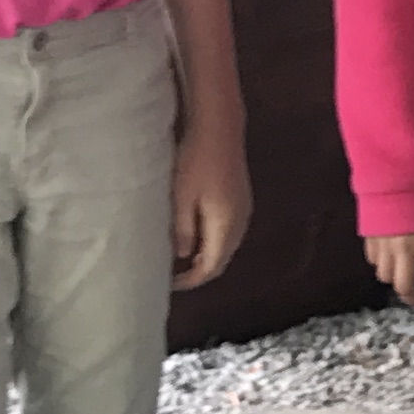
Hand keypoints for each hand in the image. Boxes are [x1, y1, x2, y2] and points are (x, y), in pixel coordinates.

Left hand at [171, 130, 250, 287]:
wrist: (219, 129)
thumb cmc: (195, 161)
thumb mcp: (181, 198)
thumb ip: (183, 230)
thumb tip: (182, 256)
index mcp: (225, 226)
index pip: (211, 266)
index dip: (191, 280)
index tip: (169, 284)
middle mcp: (240, 223)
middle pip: (222, 260)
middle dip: (200, 271)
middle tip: (174, 274)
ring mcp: (244, 211)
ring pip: (227, 246)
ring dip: (207, 256)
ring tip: (182, 258)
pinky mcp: (241, 200)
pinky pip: (229, 232)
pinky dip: (214, 241)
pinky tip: (198, 235)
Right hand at [366, 225, 413, 310]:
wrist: (401, 174)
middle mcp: (405, 251)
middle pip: (405, 287)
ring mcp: (385, 246)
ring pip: (386, 278)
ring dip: (397, 281)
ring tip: (406, 277)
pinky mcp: (370, 238)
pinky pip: (374, 262)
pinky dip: (383, 266)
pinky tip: (392, 260)